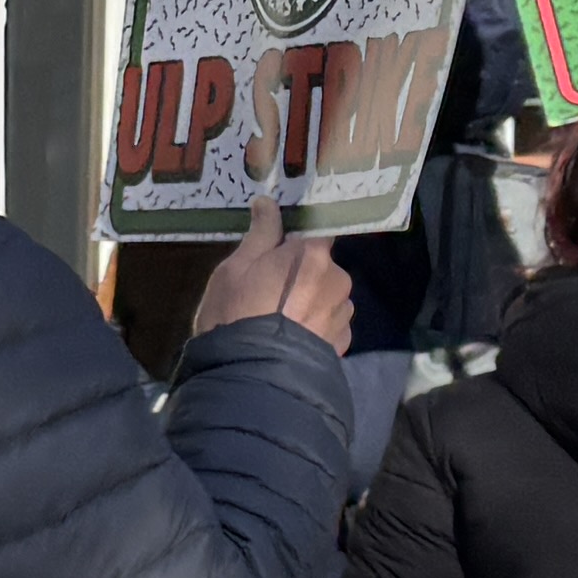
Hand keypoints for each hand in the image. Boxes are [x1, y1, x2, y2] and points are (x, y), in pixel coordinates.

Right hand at [190, 189, 356, 350]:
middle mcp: (338, 279)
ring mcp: (343, 313)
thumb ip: (260, 235)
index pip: (318, 230)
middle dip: (302, 273)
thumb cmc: (237, 313)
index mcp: (313, 254)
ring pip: (328, 297)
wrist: (251, 375)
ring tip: (281, 321)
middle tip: (269, 291)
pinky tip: (292, 339)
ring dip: (311, 302)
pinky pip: (330, 325)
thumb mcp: (235, 269)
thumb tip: (268, 203)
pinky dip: (315, 327)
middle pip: (322, 266)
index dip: (299, 238)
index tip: (281, 245)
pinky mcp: (342, 343)